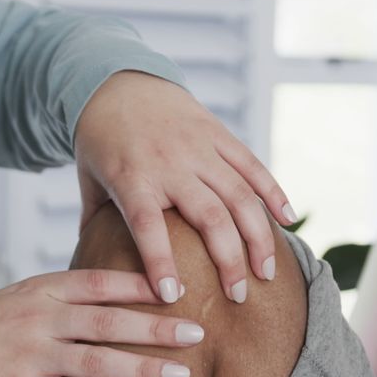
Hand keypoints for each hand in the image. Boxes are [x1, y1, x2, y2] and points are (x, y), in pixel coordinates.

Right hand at [0, 269, 202, 376]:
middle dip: (157, 327)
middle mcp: (38, 318)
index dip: (142, 283)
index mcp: (40, 290)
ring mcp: (27, 355)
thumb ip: (58, 297)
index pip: (100, 282)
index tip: (179, 286)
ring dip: (140, 370)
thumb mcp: (15, 297)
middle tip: (197, 332)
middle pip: (109, 322)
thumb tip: (106, 297)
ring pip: (94, 362)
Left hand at [74, 71, 296, 304]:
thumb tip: (90, 273)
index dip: (160, 260)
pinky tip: (288, 220)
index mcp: (131, 177)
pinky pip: (252, 165)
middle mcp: (169, 162)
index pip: (147, 225)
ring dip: (258, 238)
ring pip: (239, 196)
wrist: (116, 80)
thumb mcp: (88, 181)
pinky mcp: (218, 134)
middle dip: (228, 261)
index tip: (173, 295)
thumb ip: (93, 225)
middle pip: (209, 216)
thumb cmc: (99, 141)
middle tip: (238, 296)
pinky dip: (273, 193)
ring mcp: (198, 147)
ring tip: (266, 273)